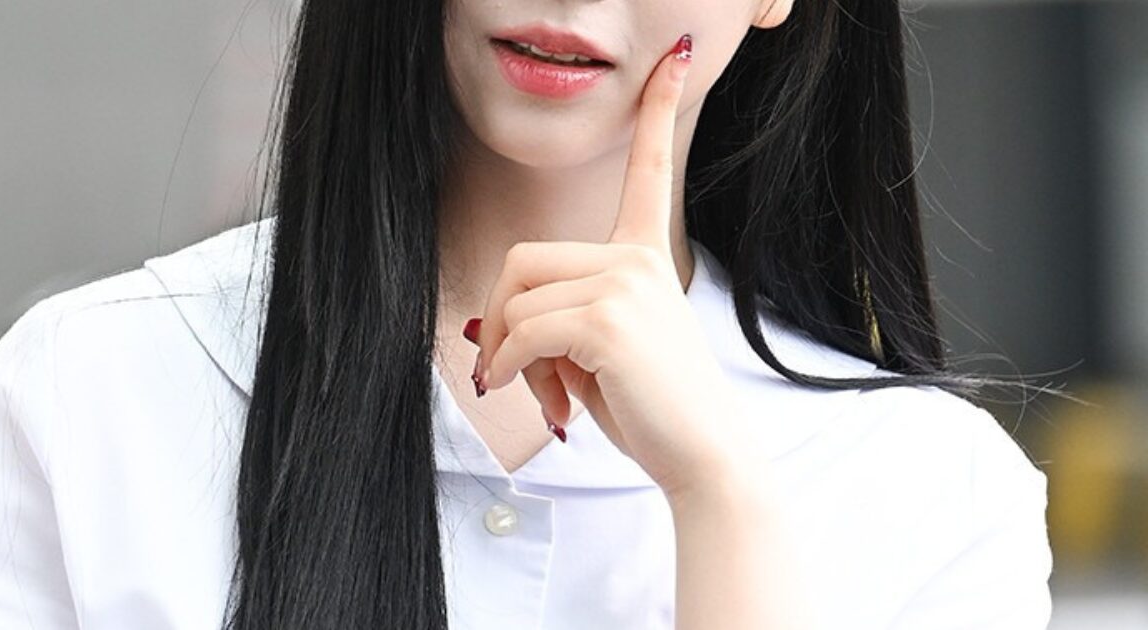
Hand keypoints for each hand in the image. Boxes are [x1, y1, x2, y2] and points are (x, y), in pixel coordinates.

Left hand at [464, 33, 750, 498]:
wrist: (703, 454)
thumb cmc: (653, 406)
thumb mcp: (604, 349)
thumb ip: (558, 318)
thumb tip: (483, 327)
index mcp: (645, 255)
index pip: (650, 170)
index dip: (658, 111)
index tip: (678, 59)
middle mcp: (637, 257)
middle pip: (523, 259)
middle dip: (502, 318)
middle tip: (512, 370)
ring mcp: (626, 282)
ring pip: (518, 299)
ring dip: (509, 356)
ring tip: (545, 394)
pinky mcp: (609, 319)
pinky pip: (524, 332)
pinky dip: (510, 369)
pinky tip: (535, 400)